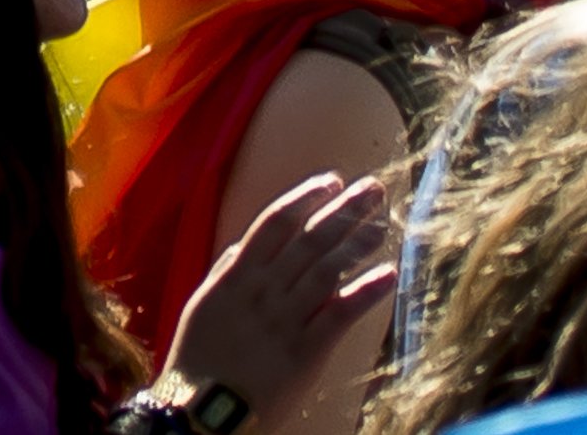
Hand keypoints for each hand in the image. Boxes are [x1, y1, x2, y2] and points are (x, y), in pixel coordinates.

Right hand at [159, 169, 398, 423]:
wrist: (202, 406)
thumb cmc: (199, 356)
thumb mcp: (204, 303)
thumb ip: (226, 272)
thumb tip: (245, 246)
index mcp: (237, 275)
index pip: (274, 222)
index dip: (305, 197)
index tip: (330, 181)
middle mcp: (264, 290)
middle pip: (310, 239)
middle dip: (343, 210)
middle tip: (372, 189)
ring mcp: (286, 319)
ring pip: (328, 270)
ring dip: (359, 243)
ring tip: (384, 223)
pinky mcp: (306, 351)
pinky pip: (340, 315)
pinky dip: (366, 292)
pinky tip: (387, 273)